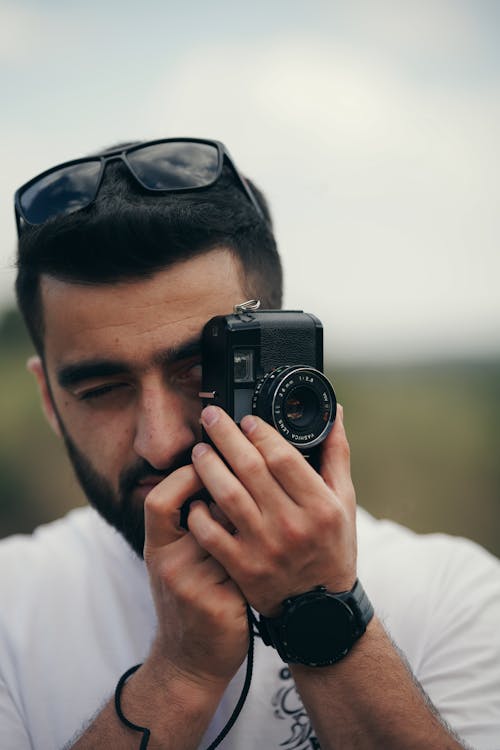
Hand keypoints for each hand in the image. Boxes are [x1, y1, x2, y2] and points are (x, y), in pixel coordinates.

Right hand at [143, 464, 248, 687]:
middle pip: (200, 511)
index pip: (158, 500)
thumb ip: (189, 525)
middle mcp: (168, 564)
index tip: (210, 461)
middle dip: (228, 488)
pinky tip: (274, 544)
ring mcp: (191, 585)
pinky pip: (244, 562)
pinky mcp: (217, 604)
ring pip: (229, 534)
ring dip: (251, 519)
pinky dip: (260, 549)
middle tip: (252, 474)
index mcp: (156, 548)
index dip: (183, 478)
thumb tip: (219, 476)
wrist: (191, 660)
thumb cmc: (190, 599)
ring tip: (269, 508)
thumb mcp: (174, 561)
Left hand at [188, 404, 356, 616]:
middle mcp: (292, 526)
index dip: (261, 433)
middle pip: (251, 470)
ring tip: (199, 449)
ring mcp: (265, 548)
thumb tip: (334, 413)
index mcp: (320, 507)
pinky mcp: (243, 568)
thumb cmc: (333, 547)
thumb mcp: (344, 501)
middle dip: (226, 437)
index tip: (246, 419)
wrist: (320, 609)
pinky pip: (212, 535)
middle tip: (211, 417)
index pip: (284, 458)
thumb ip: (336, 455)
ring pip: (228, 496)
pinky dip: (200, 513)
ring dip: (208, 467)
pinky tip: (194, 496)